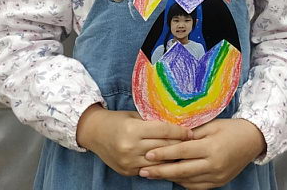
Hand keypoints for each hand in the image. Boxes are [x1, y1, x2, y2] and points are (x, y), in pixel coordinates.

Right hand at [76, 104, 192, 176]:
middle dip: (180, 144)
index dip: (180, 131)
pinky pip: (149, 169)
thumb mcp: (134, 116)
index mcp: (133, 130)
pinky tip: (169, 161)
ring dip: (172, 157)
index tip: (191, 132)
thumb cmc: (117, 120)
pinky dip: (160, 165)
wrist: (94, 133)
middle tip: (193, 142)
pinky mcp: (127, 171)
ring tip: (184, 153)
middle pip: (163, 147)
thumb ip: (152, 121)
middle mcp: (130, 147)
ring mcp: (128, 162)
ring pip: (159, 161)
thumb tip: (176, 122)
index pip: (163, 131)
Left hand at [138, 118, 265, 188]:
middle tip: (144, 170)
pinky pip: (196, 186)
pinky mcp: (219, 183)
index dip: (163, 154)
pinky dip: (183, 182)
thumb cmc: (231, 128)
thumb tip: (170, 135)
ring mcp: (217, 176)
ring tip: (154, 173)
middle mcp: (214, 165)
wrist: (253, 140)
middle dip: (160, 171)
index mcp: (211, 148)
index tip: (148, 155)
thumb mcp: (211, 125)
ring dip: (170, 178)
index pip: (182, 152)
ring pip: (187, 181)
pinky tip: (173, 177)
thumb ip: (191, 132)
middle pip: (181, 171)